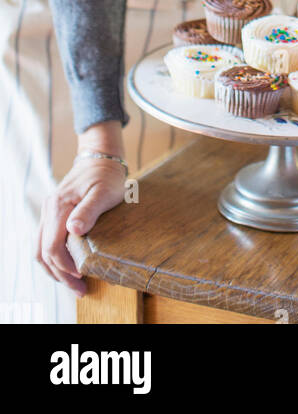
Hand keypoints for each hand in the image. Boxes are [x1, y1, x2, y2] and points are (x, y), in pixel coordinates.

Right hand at [36, 155, 127, 294]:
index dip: (65, 265)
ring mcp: (49, 212)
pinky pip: (47, 241)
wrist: (101, 158)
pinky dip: (55, 258)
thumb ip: (89, 210)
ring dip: (55, 269)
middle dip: (60, 274)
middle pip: (44, 252)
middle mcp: (49, 210)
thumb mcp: (104, 191)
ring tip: (73, 283)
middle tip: (80, 290)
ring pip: (41, 249)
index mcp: (58, 206)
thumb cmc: (106, 175)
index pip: (52, 245)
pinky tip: (69, 267)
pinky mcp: (53, 214)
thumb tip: (73, 230)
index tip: (81, 276)